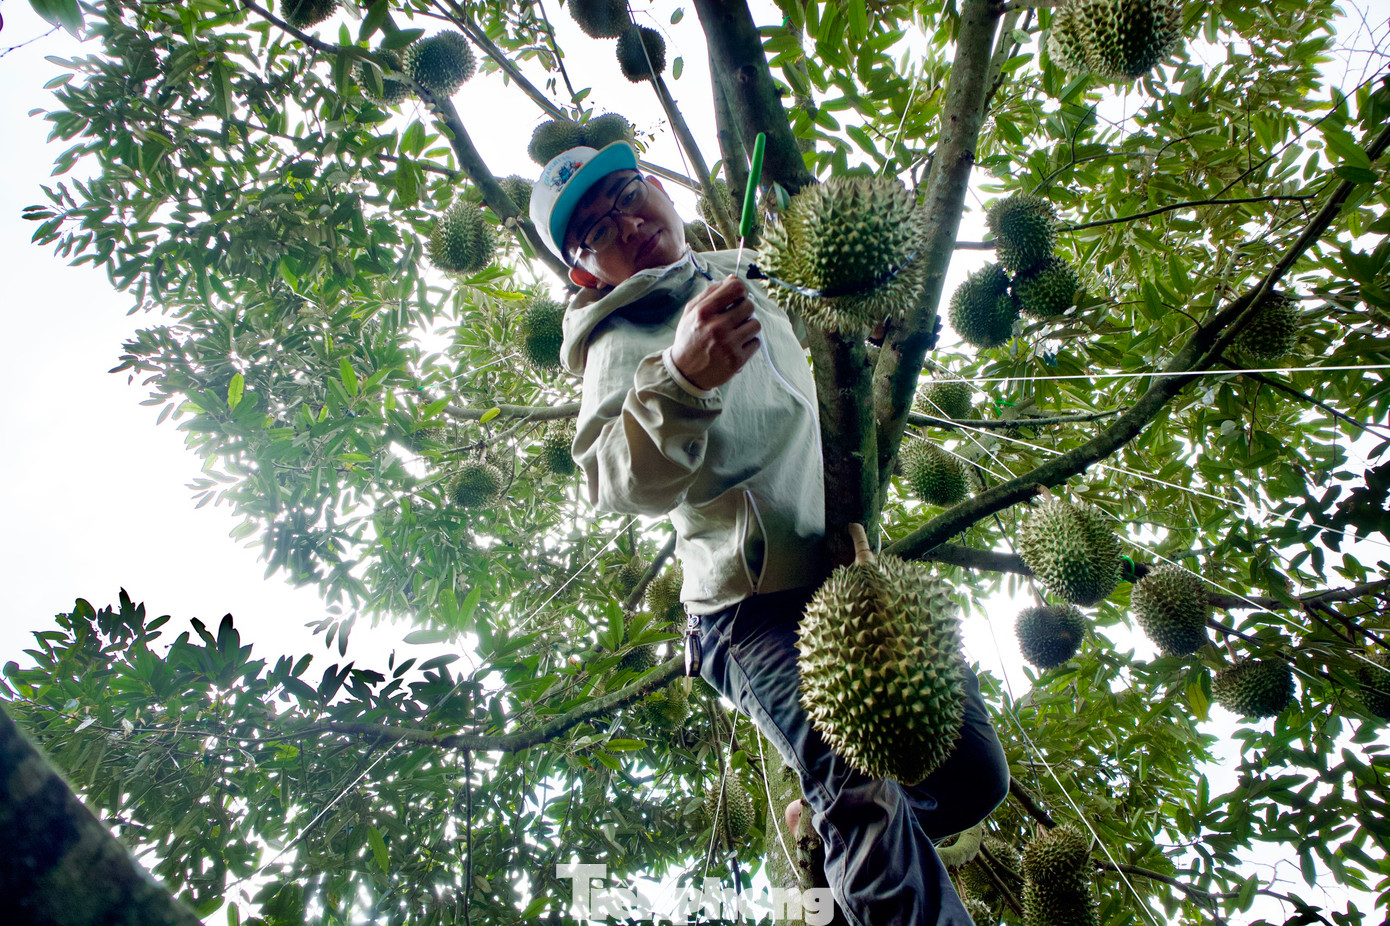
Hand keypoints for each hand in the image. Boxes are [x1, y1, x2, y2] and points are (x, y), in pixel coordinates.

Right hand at [670, 275, 761, 389]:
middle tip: (735, 318)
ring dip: (748, 327)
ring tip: (736, 333)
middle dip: (744, 310)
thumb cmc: (689, 339)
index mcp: (704, 312)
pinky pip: (756, 342)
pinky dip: (749, 344)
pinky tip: (736, 346)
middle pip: (749, 305)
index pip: (736, 288)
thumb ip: (710, 293)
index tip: (737, 297)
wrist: (685, 373)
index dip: (740, 290)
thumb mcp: (691, 312)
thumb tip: (733, 279)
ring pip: (755, 324)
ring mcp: (728, 344)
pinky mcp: (737, 360)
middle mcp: (716, 327)